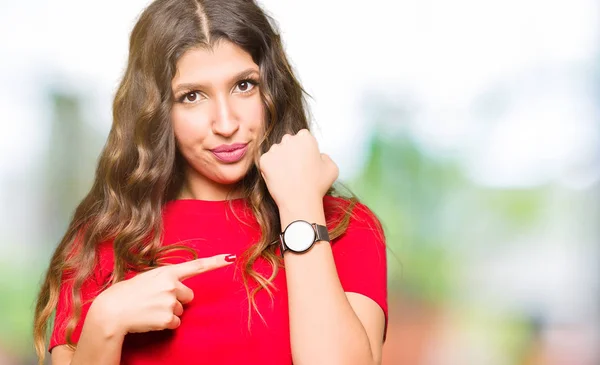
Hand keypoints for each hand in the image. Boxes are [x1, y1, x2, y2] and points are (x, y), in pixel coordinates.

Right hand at [90, 254, 232, 334]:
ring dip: (169, 311)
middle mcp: (172, 285)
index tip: (230, 258)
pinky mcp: (169, 318)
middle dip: (177, 299)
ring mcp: (171, 302)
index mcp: (166, 272)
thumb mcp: (146, 278)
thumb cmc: (126, 293)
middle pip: (189, 295)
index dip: (215, 262)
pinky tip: (151, 319)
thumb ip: (164, 279)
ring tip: (150, 309)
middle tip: (157, 301)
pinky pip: (176, 323)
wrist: (112, 311)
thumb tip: (176, 286)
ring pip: (181, 310)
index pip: (196, 266)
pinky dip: (166, 323)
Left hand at [258, 129, 338, 210]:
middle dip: (291, 150)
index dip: (304, 148)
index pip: (303, 136)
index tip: (305, 159)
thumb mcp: (332, 168)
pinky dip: (270, 168)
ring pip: (276, 150)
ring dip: (280, 158)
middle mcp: (289, 140)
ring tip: (287, 175)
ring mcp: (275, 149)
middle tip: (296, 168)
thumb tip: (318, 155)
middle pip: (288, 141)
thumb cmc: (317, 186)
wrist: (300, 201)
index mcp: (306, 138)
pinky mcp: (264, 160)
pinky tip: (279, 178)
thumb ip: (325, 156)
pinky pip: (267, 160)